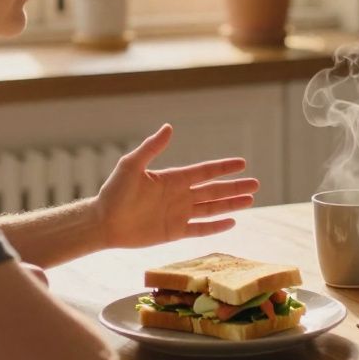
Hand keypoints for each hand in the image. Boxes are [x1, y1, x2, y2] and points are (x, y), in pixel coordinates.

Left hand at [94, 124, 258, 248]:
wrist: (102, 222)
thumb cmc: (113, 192)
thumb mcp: (131, 166)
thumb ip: (151, 148)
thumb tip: (169, 127)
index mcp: (173, 179)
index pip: (204, 171)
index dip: (223, 168)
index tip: (242, 163)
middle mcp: (180, 195)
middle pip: (214, 190)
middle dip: (235, 187)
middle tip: (256, 184)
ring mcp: (179, 214)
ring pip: (212, 208)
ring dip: (231, 204)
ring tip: (251, 200)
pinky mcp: (174, 232)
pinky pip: (200, 229)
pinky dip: (216, 226)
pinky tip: (232, 222)